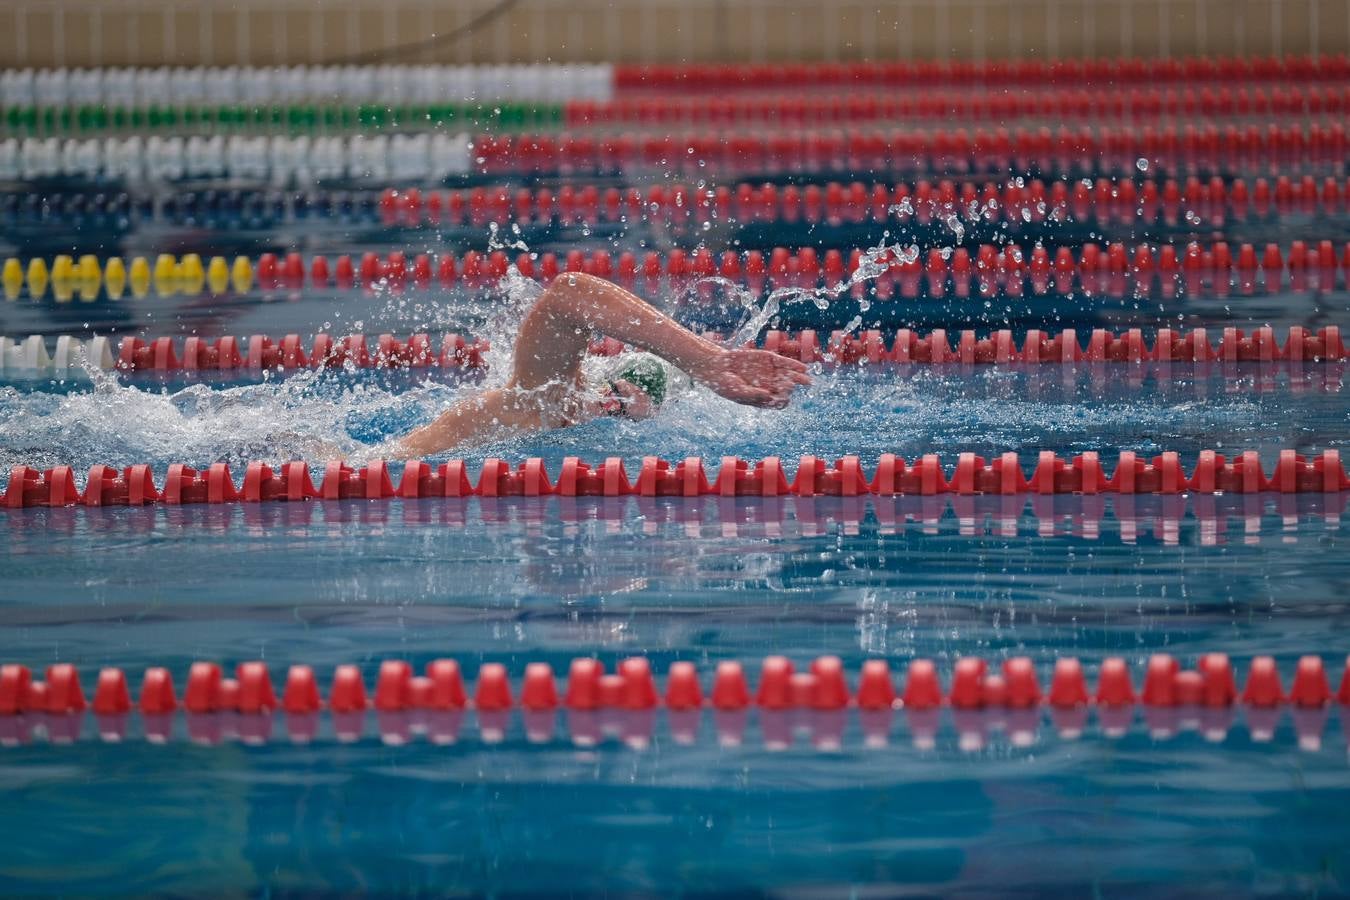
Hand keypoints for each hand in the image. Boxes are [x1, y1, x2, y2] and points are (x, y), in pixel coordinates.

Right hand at [691, 348, 811, 407]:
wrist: (718, 366)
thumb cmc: (725, 384)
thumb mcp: (737, 392)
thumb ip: (752, 394)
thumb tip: (768, 395)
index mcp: (763, 398)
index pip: (778, 402)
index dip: (782, 400)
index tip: (781, 397)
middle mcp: (769, 385)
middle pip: (786, 389)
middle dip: (790, 388)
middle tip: (790, 386)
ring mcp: (770, 372)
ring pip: (789, 376)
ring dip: (799, 379)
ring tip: (808, 381)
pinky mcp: (770, 359)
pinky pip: (785, 363)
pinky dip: (794, 365)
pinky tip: (804, 369)